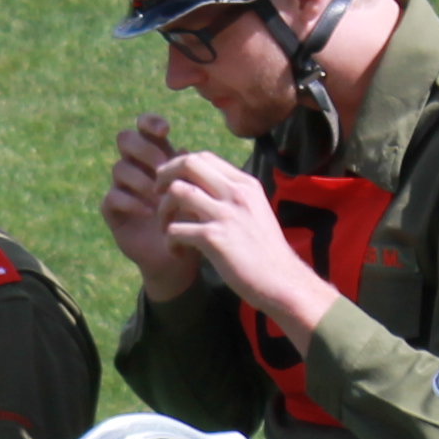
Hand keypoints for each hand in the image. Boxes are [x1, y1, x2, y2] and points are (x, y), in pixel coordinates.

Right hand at [101, 117, 193, 292]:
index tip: (165, 131)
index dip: (149, 122)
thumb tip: (185, 150)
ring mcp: (122, 188)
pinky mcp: (113, 212)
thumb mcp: (197, 193)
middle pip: (124, 139)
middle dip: (144, 149)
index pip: (144, 127)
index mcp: (156, 156)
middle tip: (162, 166)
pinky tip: (149, 212)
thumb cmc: (192, 220)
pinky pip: (112, 197)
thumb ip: (190, 171)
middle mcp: (136, 167)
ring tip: (160, 197)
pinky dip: (131, 202)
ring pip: (119, 168)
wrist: (179, 257)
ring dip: (141, 180)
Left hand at [155, 157, 340, 344]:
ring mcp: (225, 214)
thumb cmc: (264, 251)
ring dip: (163, 210)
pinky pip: (175, 229)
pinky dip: (169, 241)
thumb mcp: (253, 212)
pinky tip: (177, 252)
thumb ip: (230, 197)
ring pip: (177, 192)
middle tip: (157, 196)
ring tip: (166, 228)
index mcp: (245, 184)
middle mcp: (236, 193)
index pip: (203, 157)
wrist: (281, 280)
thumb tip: (199, 188)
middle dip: (164, 177)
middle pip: (188, 163)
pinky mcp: (214, 239)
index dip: (179, 166)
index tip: (171, 184)